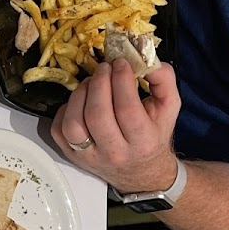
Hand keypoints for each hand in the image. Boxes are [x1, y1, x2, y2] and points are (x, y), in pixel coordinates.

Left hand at [51, 60, 180, 191]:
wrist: (141, 172)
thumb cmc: (153, 135)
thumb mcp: (169, 107)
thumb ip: (164, 79)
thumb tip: (145, 57)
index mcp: (143, 142)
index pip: (126, 109)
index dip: (121, 81)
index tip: (120, 63)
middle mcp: (115, 153)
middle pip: (98, 115)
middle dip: (99, 83)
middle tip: (104, 68)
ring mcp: (89, 157)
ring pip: (74, 124)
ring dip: (79, 95)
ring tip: (90, 82)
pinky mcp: (72, 156)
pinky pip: (59, 130)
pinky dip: (66, 109)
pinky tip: (80, 101)